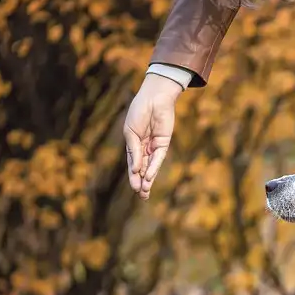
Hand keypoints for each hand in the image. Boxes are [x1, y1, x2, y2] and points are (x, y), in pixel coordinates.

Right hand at [123, 74, 181, 198]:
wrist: (153, 98)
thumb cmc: (139, 112)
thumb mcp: (131, 133)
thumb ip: (133, 151)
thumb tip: (135, 169)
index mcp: (134, 144)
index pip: (133, 164)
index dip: (133, 176)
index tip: (134, 188)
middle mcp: (145, 147)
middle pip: (143, 168)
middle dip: (142, 182)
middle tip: (141, 196)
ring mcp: (155, 146)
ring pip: (151, 166)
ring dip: (148, 179)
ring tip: (145, 192)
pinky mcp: (164, 143)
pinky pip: (158, 158)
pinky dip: (153, 167)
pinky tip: (149, 177)